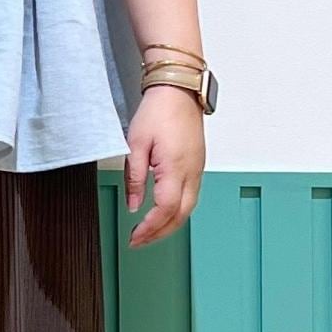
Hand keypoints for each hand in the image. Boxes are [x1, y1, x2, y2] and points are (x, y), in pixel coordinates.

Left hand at [124, 84, 205, 247]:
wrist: (178, 91)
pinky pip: (191, 196)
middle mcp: (192, 172)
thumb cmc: (158, 111)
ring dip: (169, 224)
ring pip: (188, 208)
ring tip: (148, 232)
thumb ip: (134, 177)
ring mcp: (198, 169)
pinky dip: (177, 211)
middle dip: (160, 233)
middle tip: (139, 241)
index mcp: (176, 167)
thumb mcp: (136, 144)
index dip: (150, 227)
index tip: (134, 236)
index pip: (166, 209)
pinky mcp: (197, 165)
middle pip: (181, 215)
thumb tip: (134, 205)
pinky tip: (163, 212)